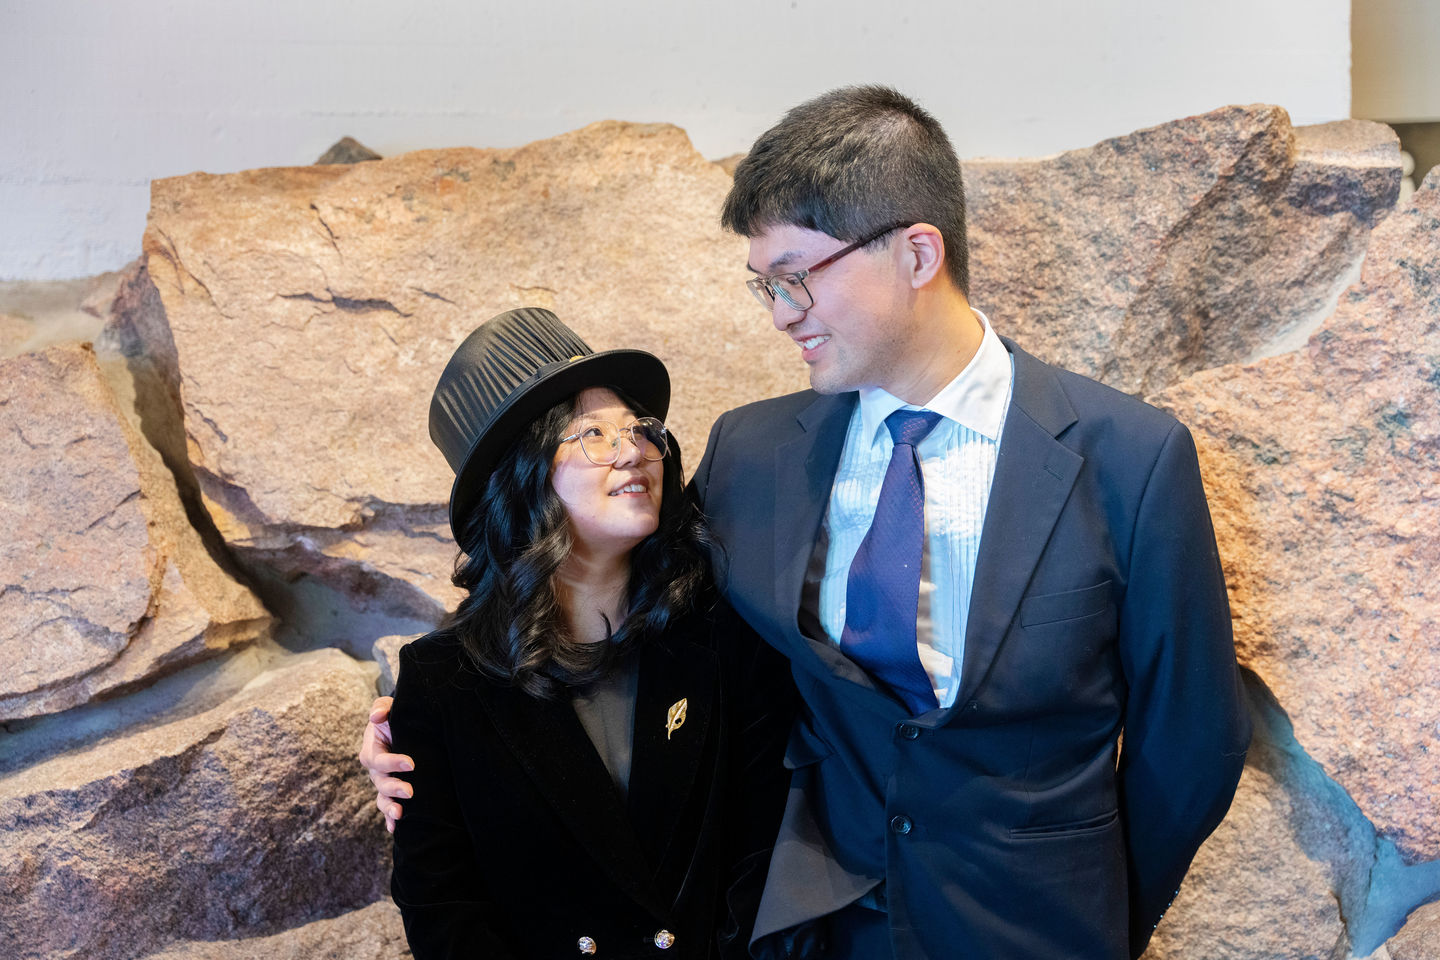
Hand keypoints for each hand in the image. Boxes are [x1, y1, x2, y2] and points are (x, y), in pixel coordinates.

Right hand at [358, 696, 413, 833]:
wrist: (402, 726)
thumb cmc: (393, 716)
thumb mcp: (387, 708)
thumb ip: (381, 708)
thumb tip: (376, 716)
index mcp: (371, 751)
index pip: (379, 760)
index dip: (393, 762)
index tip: (411, 764)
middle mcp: (375, 770)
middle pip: (381, 783)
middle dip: (394, 789)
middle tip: (410, 792)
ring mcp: (382, 782)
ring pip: (382, 798)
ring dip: (389, 808)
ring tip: (400, 814)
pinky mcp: (391, 790)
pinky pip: (387, 807)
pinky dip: (389, 818)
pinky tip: (395, 828)